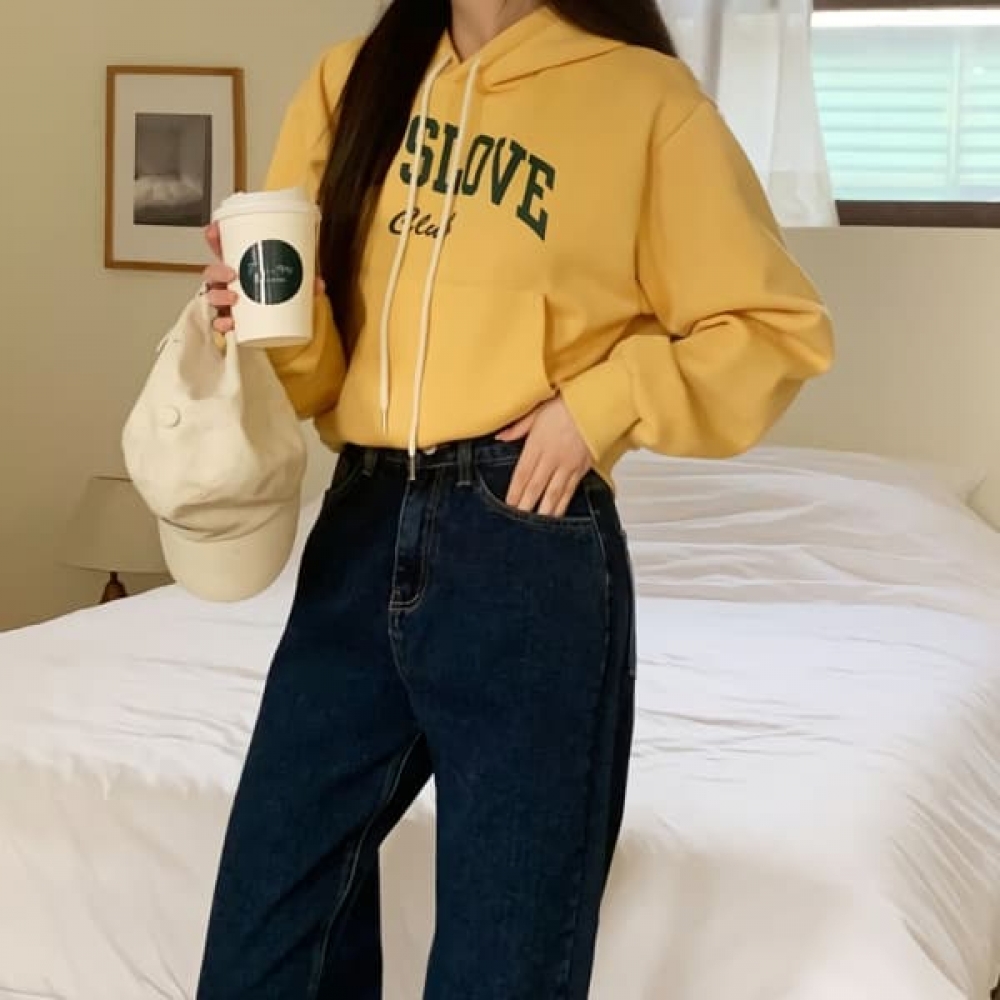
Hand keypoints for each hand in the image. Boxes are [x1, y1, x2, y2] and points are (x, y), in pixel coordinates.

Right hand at [200, 222, 325, 335]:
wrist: (280, 330)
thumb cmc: (278, 299)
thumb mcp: (292, 285)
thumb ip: (304, 282)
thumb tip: (318, 284)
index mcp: (239, 268)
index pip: (221, 249)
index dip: (214, 238)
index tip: (215, 230)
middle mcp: (227, 284)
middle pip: (211, 272)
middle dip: (217, 270)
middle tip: (232, 273)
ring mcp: (225, 303)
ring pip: (211, 296)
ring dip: (218, 295)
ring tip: (234, 297)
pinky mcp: (229, 322)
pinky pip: (218, 323)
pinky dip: (222, 324)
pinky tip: (230, 324)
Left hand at [496, 396, 592, 516]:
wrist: (596, 403)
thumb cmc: (567, 405)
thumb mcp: (536, 412)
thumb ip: (517, 428)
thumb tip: (500, 436)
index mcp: (538, 444)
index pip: (522, 473)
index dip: (514, 491)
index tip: (508, 504)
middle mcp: (553, 457)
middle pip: (536, 487)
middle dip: (526, 506)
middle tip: (517, 520)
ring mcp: (568, 464)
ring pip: (553, 493)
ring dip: (543, 510)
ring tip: (536, 524)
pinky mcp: (582, 468)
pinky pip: (570, 490)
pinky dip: (562, 504)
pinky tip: (556, 513)